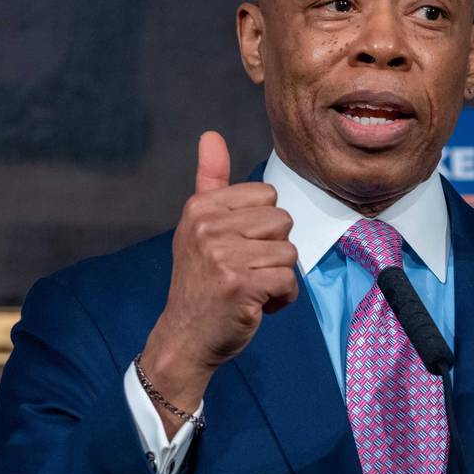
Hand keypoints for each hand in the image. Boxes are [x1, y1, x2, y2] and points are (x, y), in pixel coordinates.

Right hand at [140, 131, 298, 432]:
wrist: (185, 337)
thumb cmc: (201, 282)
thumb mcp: (199, 227)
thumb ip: (210, 181)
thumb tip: (211, 135)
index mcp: (201, 208)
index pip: (267, 195)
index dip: (262, 226)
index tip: (237, 247)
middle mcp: (208, 228)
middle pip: (282, 221)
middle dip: (272, 250)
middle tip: (244, 271)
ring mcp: (223, 256)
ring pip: (288, 251)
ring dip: (278, 276)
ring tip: (250, 288)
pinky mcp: (241, 285)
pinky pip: (288, 280)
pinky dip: (281, 298)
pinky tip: (256, 305)